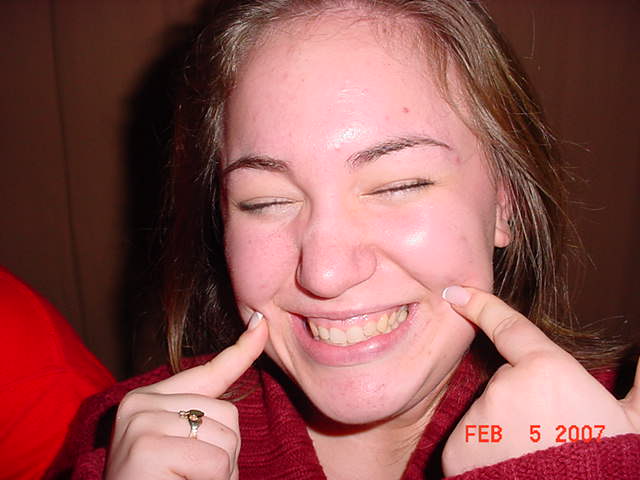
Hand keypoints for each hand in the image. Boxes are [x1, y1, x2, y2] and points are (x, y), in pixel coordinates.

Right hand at [106, 312, 267, 479]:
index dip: (242, 350)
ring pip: (225, 439)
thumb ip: (204, 419)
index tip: (262, 323)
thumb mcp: (184, 449)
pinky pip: (213, 462)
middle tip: (190, 477)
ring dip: (219, 475)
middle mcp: (141, 403)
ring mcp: (141, 423)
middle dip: (225, 455)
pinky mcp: (146, 447)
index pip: (209, 372)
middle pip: (228, 415)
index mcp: (150, 399)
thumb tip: (236, 394)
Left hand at [441, 286, 639, 476]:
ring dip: (504, 428)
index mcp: (547, 369)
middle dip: (521, 400)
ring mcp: (478, 417)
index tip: (457, 292)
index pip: (508, 326)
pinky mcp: (457, 449)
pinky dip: (484, 452)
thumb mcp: (634, 422)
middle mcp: (505, 385)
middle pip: (504, 382)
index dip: (481, 305)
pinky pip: (469, 442)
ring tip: (533, 456)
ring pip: (487, 413)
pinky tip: (509, 468)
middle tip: (550, 432)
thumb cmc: (609, 463)